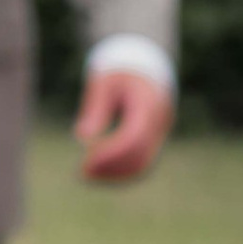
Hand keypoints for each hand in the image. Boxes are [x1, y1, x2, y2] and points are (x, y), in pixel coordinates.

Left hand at [75, 66, 174, 183]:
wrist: (146, 67)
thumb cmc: (120, 73)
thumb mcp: (103, 84)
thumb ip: (95, 109)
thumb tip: (81, 137)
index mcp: (148, 103)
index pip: (134, 136)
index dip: (111, 152)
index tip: (86, 161)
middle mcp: (159, 121)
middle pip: (140, 155)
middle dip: (112, 167)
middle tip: (82, 173)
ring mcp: (161, 132)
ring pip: (144, 164)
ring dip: (117, 175)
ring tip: (87, 176)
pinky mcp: (156, 140)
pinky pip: (143, 162)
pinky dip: (123, 172)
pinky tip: (100, 173)